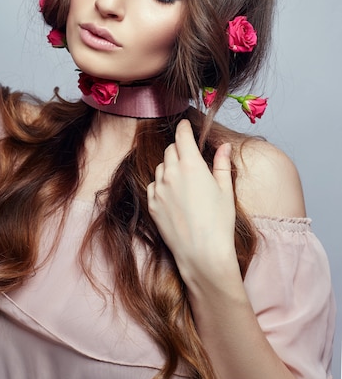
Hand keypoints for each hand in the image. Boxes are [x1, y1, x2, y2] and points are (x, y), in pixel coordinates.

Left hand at [147, 120, 237, 286]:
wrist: (202, 253)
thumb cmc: (219, 222)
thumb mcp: (225, 190)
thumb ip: (222, 164)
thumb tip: (224, 146)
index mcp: (191, 165)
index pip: (182, 136)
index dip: (184, 128)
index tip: (185, 124)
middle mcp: (171, 173)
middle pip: (171, 150)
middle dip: (179, 148)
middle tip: (190, 156)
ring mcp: (158, 189)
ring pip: (161, 167)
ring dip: (170, 166)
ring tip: (184, 180)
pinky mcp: (152, 205)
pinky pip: (154, 186)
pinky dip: (162, 184)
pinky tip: (174, 195)